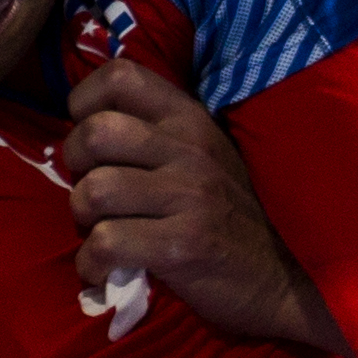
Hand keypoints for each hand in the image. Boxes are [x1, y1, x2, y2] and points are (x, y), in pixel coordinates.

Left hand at [62, 58, 345, 350]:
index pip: (120, 77)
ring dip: (83, 220)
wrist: (282, 280)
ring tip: (103, 233)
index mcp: (192, 120)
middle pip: (94, 134)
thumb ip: (158, 136)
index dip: (84, 104)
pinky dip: (92, 264)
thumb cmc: (232, 219)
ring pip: (93, 191)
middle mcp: (191, 149)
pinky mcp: (183, 246)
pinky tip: (105, 270)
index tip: (90, 139)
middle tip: (94, 194)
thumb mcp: (207, 159)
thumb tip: (87, 130)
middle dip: (75, 167)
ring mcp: (190, 197)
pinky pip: (106, 244)